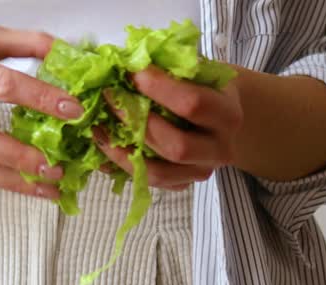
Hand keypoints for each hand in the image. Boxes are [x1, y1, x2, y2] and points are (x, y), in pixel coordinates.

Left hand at [94, 65, 242, 189]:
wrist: (227, 118)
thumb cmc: (207, 86)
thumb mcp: (200, 70)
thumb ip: (172, 66)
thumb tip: (127, 59)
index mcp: (227, 114)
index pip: (193, 104)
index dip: (159, 88)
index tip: (132, 71)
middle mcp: (219, 148)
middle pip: (176, 146)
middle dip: (137, 123)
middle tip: (109, 99)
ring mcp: (200, 171)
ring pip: (159, 173)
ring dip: (123, 151)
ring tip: (97, 128)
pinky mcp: (182, 184)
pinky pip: (149, 182)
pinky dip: (122, 166)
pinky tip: (104, 148)